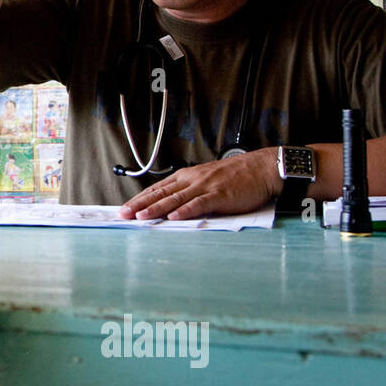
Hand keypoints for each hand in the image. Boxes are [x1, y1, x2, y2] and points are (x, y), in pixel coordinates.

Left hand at [117, 149, 281, 220]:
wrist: (261, 168)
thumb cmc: (235, 177)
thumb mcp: (206, 181)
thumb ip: (190, 192)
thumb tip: (172, 206)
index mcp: (187, 177)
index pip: (158, 188)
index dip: (140, 198)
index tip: (125, 208)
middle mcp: (192, 180)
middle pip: (161, 193)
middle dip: (141, 204)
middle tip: (124, 214)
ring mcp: (205, 187)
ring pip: (176, 198)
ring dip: (157, 208)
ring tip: (142, 217)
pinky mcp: (219, 195)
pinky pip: (200, 204)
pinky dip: (186, 210)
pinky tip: (174, 217)